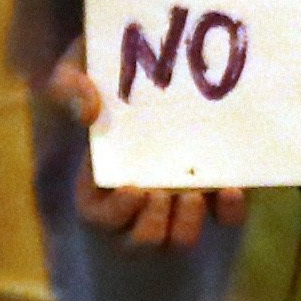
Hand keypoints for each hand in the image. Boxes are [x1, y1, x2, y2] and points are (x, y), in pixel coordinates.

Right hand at [45, 54, 245, 248]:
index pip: (100, 218)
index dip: (117, 213)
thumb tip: (88, 112)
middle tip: (162, 194)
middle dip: (152, 225)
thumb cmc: (107, 70)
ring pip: (180, 241)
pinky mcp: (213, 190)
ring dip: (187, 227)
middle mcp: (136, 203)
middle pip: (142, 242)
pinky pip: (223, 218)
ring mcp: (176, 201)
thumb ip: (69, 84)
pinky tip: (231, 190)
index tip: (133, 189)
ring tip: (192, 194)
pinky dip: (228, 212)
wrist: (158, 58)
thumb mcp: (77, 69)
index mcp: (97, 183)